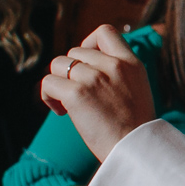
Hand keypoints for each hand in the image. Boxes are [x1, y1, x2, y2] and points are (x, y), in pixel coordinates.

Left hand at [38, 25, 155, 160]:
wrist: (136, 153)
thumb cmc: (134, 130)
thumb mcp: (136, 89)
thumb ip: (118, 73)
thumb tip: (85, 65)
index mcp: (131, 63)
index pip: (104, 32)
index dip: (88, 44)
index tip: (88, 66)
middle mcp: (113, 65)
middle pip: (74, 52)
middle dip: (71, 73)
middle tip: (79, 95)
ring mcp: (94, 78)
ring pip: (58, 64)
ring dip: (58, 83)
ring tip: (68, 105)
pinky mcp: (77, 94)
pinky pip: (48, 83)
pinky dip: (48, 97)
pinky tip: (61, 112)